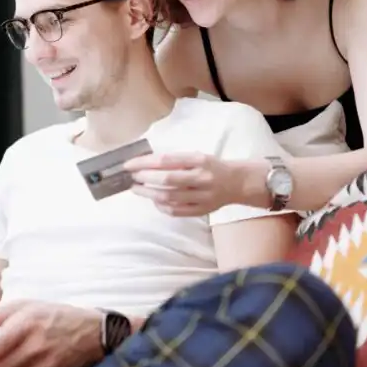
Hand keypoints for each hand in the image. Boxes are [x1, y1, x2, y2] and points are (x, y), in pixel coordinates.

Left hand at [123, 152, 248, 215]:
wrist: (237, 182)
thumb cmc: (211, 166)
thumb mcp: (196, 156)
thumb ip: (175, 160)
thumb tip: (145, 164)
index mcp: (199, 160)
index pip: (166, 161)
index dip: (144, 163)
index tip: (129, 165)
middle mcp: (202, 178)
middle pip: (167, 180)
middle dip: (145, 179)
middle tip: (133, 178)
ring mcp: (202, 196)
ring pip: (169, 198)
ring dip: (149, 194)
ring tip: (138, 190)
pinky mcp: (202, 210)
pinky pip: (176, 211)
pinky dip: (162, 206)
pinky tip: (154, 200)